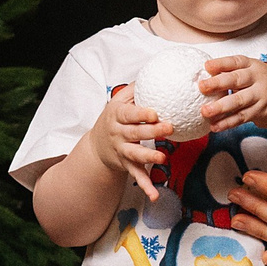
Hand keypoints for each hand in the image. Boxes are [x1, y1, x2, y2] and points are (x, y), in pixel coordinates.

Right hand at [99, 87, 171, 201]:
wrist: (97, 145)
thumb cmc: (115, 118)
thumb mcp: (119, 101)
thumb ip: (135, 89)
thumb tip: (156, 70)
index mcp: (117, 116)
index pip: (129, 114)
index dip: (141, 113)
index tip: (155, 112)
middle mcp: (118, 134)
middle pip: (136, 133)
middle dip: (152, 131)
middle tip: (169, 127)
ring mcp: (122, 151)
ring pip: (135, 154)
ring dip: (149, 155)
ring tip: (162, 157)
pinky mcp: (127, 165)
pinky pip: (136, 176)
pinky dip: (145, 186)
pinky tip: (154, 195)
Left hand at [197, 56, 266, 131]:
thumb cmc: (263, 85)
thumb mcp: (253, 73)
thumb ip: (233, 74)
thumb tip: (203, 77)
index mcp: (253, 66)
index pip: (236, 62)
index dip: (221, 63)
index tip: (206, 66)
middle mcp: (258, 79)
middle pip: (237, 80)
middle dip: (218, 83)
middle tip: (201, 87)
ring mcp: (261, 96)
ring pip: (238, 101)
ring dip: (220, 107)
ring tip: (205, 111)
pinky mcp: (261, 112)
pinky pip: (241, 117)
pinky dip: (227, 123)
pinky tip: (215, 126)